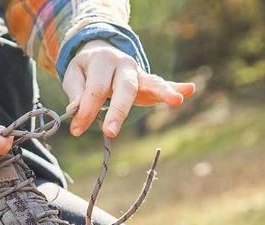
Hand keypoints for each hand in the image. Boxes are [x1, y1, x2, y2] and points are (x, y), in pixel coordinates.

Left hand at [63, 40, 195, 136]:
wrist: (100, 52)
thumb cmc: (86, 69)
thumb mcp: (74, 75)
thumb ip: (75, 92)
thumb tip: (75, 110)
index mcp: (103, 61)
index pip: (95, 89)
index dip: (85, 111)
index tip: (76, 130)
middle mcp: (124, 64)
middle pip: (124, 87)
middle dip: (118, 111)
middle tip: (109, 132)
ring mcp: (138, 73)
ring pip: (150, 82)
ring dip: (163, 92)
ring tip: (176, 101)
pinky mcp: (147, 81)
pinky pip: (162, 84)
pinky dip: (177, 87)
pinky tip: (190, 90)